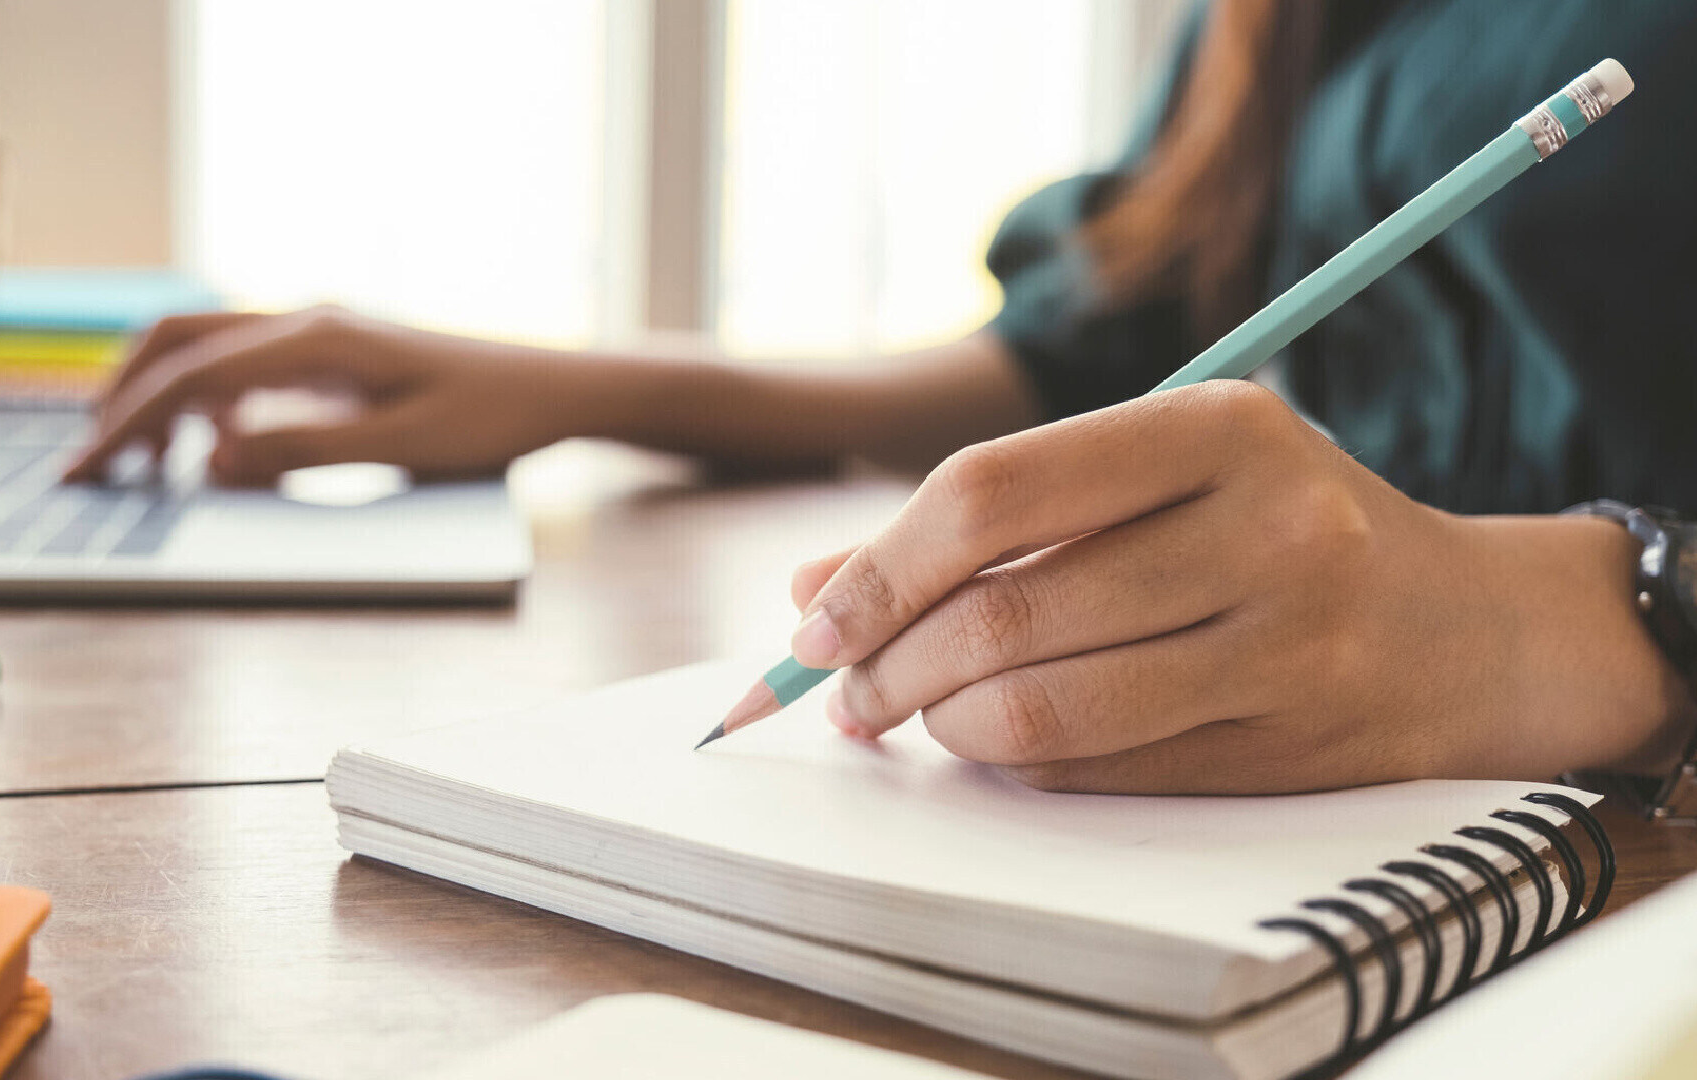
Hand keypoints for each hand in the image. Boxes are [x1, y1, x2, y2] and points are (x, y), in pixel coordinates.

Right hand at [65, 307, 590, 484]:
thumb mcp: (401, 446)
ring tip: (139, 466)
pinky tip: (210, 449)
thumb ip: (303, 450)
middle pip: (177, 339)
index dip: (127, 426)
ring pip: (205, 345)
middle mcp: (306, 320)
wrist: (552, 389)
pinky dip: (205, 399)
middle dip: (122, 398)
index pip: (192, 377)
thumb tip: (208, 458)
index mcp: (317, 339)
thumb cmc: (490, 419)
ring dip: (159, 396)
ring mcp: (317, 331)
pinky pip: (244, 364)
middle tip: (89, 466)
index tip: (84, 472)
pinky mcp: (331, 352)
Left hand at [789, 381, 1695, 793]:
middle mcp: (1267, 528)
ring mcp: (1288, 647)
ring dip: (941, 726)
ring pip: (1044, 713)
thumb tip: (815, 590)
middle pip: (1004, 616)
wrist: (1462, 627)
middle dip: (889, 665)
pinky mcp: (1286, 746)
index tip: (815, 618)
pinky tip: (999, 738)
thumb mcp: (1152, 475)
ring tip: (910, 714)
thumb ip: (987, 519)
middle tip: (842, 687)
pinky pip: (1097, 771)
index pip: (993, 492)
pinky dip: (1017, 764)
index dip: (880, 567)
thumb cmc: (1271, 526)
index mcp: (1217, 426)